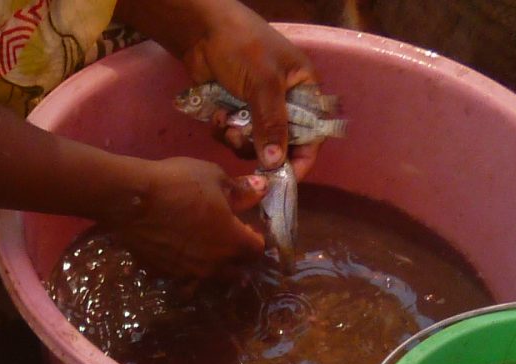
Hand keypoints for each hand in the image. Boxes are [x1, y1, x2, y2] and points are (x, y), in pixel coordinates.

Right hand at [103, 155, 266, 276]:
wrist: (131, 201)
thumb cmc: (178, 183)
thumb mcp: (214, 177)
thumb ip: (240, 190)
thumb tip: (261, 191)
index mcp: (232, 242)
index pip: (257, 250)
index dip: (255, 238)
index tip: (247, 226)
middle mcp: (213, 265)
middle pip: (236, 272)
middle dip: (236, 259)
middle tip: (227, 240)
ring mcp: (187, 273)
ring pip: (208, 279)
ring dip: (210, 268)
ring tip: (202, 252)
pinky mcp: (164, 275)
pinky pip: (180, 277)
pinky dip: (182, 268)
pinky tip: (174, 253)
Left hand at [179, 1, 319, 172]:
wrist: (203, 31)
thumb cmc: (243, 47)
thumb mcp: (263, 84)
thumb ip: (272, 125)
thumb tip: (275, 163)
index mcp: (304, 89)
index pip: (312, 134)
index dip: (300, 159)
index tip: (282, 180)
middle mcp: (284, 102)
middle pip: (280, 145)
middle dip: (259, 148)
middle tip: (240, 140)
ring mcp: (258, 108)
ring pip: (253, 145)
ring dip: (237, 139)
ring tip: (225, 122)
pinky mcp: (235, 112)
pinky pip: (233, 136)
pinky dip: (223, 131)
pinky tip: (215, 115)